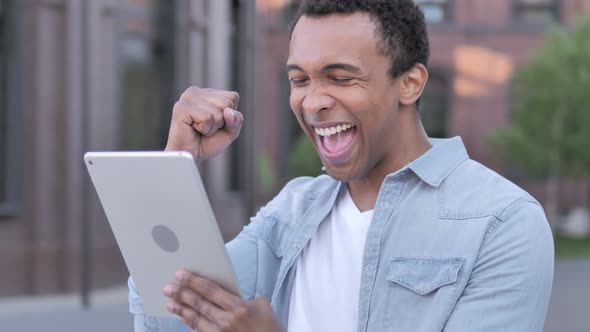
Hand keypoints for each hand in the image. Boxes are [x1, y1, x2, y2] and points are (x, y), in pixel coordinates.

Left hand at [164, 270, 284, 331]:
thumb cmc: (271, 329)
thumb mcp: (264, 307)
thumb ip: (245, 298)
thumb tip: (232, 294)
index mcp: (239, 308)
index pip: (210, 290)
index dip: (193, 281)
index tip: (181, 274)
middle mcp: (226, 321)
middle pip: (199, 303)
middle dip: (182, 294)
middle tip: (169, 287)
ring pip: (196, 318)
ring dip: (181, 309)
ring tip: (170, 302)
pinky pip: (200, 330)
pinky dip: (190, 322)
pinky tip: (183, 316)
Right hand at [165, 87, 242, 161]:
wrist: (191, 156)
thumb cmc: (207, 142)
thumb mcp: (230, 131)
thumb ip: (236, 120)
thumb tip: (228, 111)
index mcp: (207, 93)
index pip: (233, 97)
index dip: (229, 116)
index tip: (215, 123)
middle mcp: (196, 91)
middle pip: (227, 103)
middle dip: (221, 122)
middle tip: (206, 128)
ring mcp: (187, 98)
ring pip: (217, 112)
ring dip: (212, 127)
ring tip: (199, 129)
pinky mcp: (181, 108)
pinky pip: (207, 117)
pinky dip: (204, 129)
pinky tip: (193, 129)